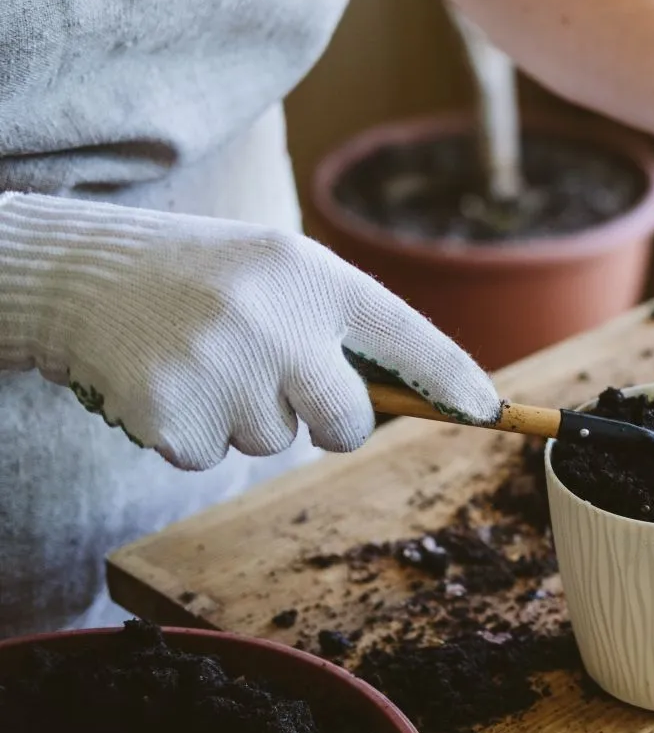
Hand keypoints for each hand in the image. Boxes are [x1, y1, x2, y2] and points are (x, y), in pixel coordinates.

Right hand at [0, 194, 498, 470]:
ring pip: (274, 442)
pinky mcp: (174, 416)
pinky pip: (213, 459)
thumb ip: (340, 325)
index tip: (489, 411)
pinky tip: (169, 380)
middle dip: (329, 420)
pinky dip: (192, 434)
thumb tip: (398, 402)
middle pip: (348, 422)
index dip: (454, 381)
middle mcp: (279, 322)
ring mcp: (226, 371)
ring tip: (205, 357)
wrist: (84, 274)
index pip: (408, 338)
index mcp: (315, 277)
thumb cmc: (202, 276)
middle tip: (279, 379)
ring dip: (245, 416)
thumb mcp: (281, 273)